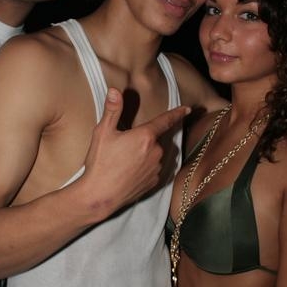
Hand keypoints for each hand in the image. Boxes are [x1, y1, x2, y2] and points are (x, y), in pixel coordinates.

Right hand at [83, 88, 189, 216]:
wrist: (100, 195)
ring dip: (146, 154)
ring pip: (156, 155)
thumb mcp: (103, 132)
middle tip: (124, 147)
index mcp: (145, 136)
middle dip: (144, 140)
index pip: (165, 121)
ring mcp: (157, 168)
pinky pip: (154, 169)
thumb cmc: (101, 162)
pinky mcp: (155, 182)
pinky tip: (130, 172)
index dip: (176, 113)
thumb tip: (115, 91)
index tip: (187, 109)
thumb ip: (112, 110)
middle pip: (155, 139)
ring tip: (125, 162)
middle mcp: (156, 152)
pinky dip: (146, 168)